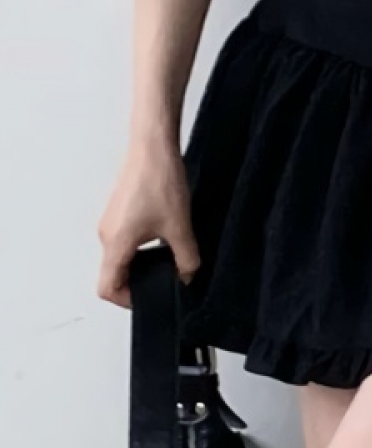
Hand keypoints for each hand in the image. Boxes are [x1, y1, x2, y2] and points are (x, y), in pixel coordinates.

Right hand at [97, 136, 200, 306]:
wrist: (152, 147)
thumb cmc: (160, 182)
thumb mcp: (180, 227)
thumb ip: (186, 259)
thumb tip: (188, 277)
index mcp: (116, 243)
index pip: (107, 287)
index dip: (126, 301)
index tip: (150, 299)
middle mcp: (107, 235)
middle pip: (113, 274)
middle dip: (137, 283)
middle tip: (165, 283)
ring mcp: (111, 222)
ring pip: (119, 257)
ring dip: (140, 265)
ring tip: (168, 262)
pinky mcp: (119, 211)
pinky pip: (124, 241)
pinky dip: (140, 249)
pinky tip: (165, 241)